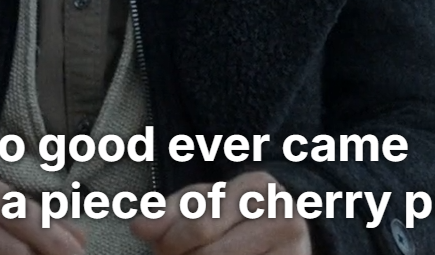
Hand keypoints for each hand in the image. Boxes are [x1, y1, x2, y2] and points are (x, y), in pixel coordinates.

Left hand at [129, 171, 311, 254]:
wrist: (283, 228)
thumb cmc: (232, 216)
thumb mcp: (201, 204)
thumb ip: (169, 212)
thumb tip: (139, 226)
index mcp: (255, 187)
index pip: (199, 225)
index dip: (171, 244)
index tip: (162, 249)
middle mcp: (282, 214)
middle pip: (210, 254)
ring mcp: (294, 248)